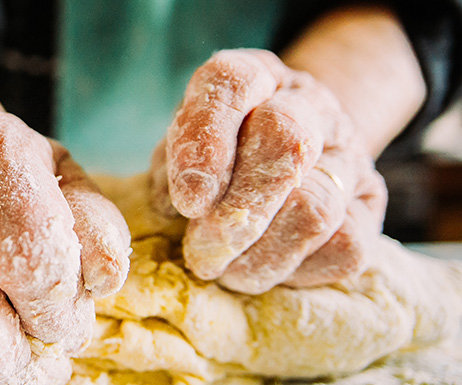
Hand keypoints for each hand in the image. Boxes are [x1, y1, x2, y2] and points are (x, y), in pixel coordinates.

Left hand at [151, 49, 387, 293]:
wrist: (292, 156)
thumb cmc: (218, 156)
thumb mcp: (182, 146)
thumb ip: (173, 166)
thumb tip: (175, 206)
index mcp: (254, 76)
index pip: (233, 83)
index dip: (206, 139)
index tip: (186, 200)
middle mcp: (309, 103)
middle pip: (285, 142)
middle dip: (237, 212)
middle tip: (202, 252)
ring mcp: (348, 152)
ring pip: (315, 208)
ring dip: (259, 254)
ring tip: (223, 271)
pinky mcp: (371, 204)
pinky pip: (343, 245)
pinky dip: (295, 269)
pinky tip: (264, 269)